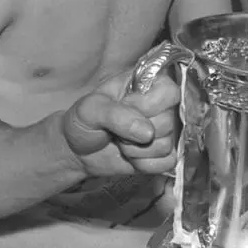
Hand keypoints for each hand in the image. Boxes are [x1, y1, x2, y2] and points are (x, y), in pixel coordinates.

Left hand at [60, 70, 179, 180]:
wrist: (79, 150)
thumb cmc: (85, 121)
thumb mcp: (90, 109)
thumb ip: (116, 114)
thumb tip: (148, 133)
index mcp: (147, 83)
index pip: (169, 92)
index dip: (147, 105)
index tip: (125, 107)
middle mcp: (161, 106)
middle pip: (168, 122)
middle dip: (136, 133)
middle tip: (118, 129)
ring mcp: (164, 131)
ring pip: (166, 145)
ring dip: (137, 150)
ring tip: (121, 141)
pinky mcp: (164, 154)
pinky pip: (166, 163)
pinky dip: (144, 164)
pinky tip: (131, 156)